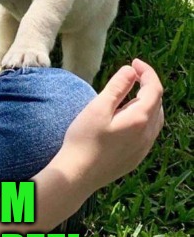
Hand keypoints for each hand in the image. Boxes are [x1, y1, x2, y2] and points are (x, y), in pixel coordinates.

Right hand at [57, 59, 163, 191]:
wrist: (78, 175)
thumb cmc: (84, 139)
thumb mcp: (98, 107)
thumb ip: (117, 87)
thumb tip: (131, 70)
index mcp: (140, 119)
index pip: (154, 89)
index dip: (147, 72)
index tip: (133, 62)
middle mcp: (147, 135)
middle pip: (157, 103)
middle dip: (148, 84)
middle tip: (131, 73)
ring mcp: (143, 149)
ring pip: (156, 118)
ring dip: (148, 101)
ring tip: (131, 92)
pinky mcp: (136, 158)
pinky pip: (149, 132)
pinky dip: (145, 117)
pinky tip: (128, 116)